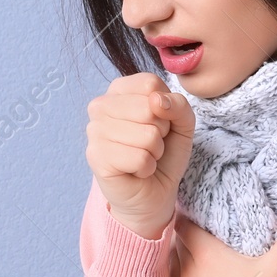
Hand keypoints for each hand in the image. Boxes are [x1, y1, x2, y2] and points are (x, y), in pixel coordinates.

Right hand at [84, 73, 195, 238]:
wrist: (153, 192)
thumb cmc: (164, 154)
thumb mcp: (182, 123)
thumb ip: (178, 104)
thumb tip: (156, 101)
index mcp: (119, 90)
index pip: (150, 84)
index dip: (166, 107)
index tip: (158, 123)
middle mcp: (100, 105)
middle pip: (149, 107)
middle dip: (161, 132)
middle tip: (151, 144)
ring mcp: (94, 130)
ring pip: (147, 135)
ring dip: (154, 152)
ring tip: (144, 157)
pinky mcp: (96, 156)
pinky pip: (139, 158)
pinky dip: (147, 168)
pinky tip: (137, 170)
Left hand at [167, 204, 276, 276]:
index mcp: (206, 254)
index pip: (183, 225)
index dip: (188, 221)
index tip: (197, 222)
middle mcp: (186, 271)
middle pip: (175, 247)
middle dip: (185, 243)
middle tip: (200, 244)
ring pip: (170, 270)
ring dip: (179, 267)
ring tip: (195, 269)